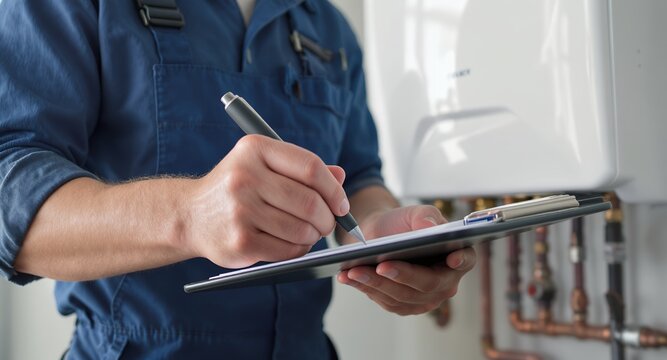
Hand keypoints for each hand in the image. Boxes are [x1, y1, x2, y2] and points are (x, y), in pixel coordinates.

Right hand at [182, 135, 347, 267]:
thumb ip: (300, 169)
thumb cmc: (235, 188)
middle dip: (327, 217)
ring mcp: (240, 211)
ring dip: (314, 235)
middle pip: (309, 202)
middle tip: (328, 223)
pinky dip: (299, 250)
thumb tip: (339, 176)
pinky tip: (293, 243)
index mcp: (254, 149)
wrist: (189, 215)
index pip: (310, 167)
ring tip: (309, 232)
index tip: (341, 203)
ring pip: (301, 229)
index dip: (334, 189)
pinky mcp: (240, 242)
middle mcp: (245, 177)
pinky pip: (287, 250)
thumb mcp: (262, 165)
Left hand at [337, 205, 476, 314]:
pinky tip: (348, 277)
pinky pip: (385, 301)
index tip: (452, 258)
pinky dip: (365, 288)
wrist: (378, 237)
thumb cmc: (401, 224)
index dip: (462, 260)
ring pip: (402, 296)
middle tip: (381, 265)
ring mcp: (425, 298)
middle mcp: (445, 282)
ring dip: (376, 283)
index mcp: (456, 255)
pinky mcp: (403, 306)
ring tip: (354, 271)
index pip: (466, 259)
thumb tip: (430, 228)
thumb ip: (425, 216)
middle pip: (427, 284)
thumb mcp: (413, 213)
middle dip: (402, 275)